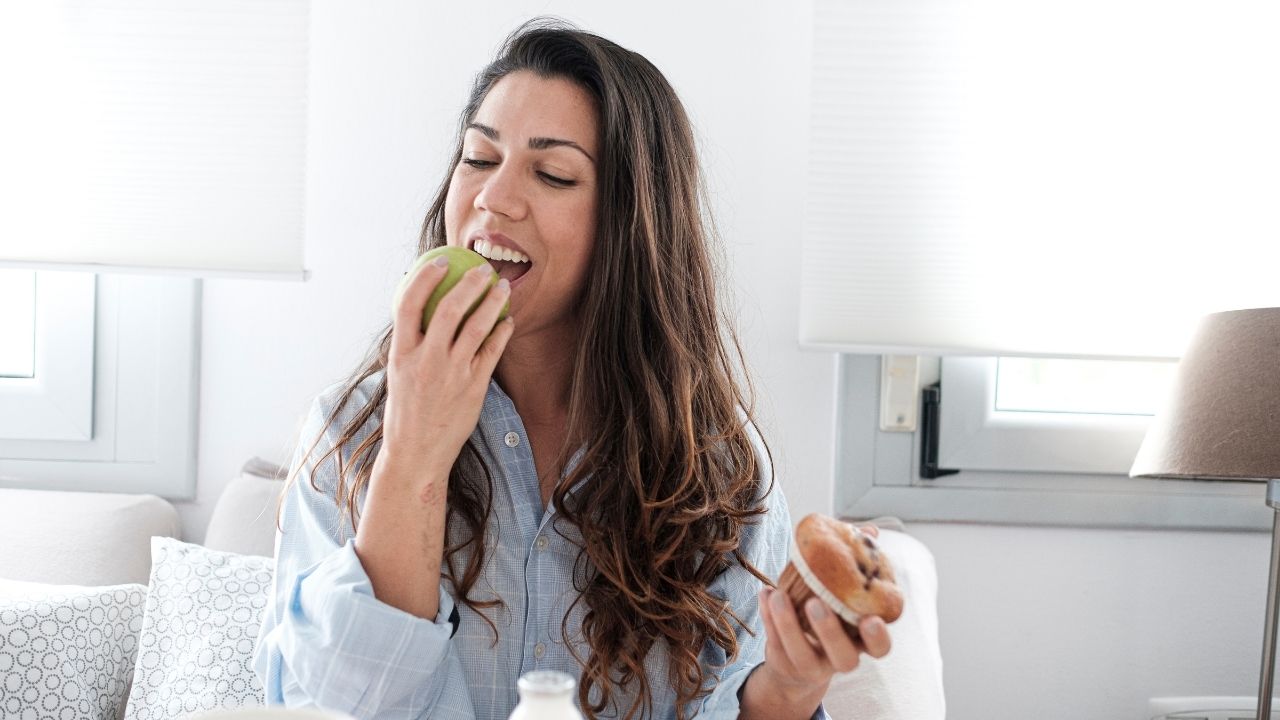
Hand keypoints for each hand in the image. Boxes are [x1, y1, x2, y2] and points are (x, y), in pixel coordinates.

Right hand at [380, 257, 514, 481]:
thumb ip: (411, 343)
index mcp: (401, 354)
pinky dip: (502, 332)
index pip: (408, 304)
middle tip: (484, 269)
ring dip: (493, 302)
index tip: (439, 262)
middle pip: (449, 309)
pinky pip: (492, 352)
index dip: (424, 278)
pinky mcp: (473, 388)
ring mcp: (451, 375)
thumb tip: (421, 310)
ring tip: (503, 287)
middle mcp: (426, 361)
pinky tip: (508, 321)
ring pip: (477, 327)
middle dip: (469, 283)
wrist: (417, 454)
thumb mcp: (398, 373)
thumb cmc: (407, 411)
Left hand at [755, 524, 891, 709]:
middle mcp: (840, 658)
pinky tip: (766, 593)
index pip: (880, 648)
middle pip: (844, 658)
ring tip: (779, 594)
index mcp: (859, 641)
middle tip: (815, 602)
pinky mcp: (785, 664)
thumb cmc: (826, 616)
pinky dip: (768, 618)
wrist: (795, 659)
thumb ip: (855, 565)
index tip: (871, 619)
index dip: (878, 637)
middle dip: (829, 631)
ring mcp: (812, 665)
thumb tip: (870, 532)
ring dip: (789, 624)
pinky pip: (776, 644)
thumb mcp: (841, 593)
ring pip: (803, 656)